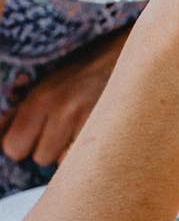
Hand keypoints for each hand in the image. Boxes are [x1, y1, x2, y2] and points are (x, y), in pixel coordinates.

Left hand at [0, 30, 127, 166]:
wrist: (124, 59)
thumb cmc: (80, 75)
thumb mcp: (43, 86)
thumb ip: (17, 112)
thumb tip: (0, 130)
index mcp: (40, 99)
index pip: (13, 147)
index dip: (20, 145)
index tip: (30, 136)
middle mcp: (62, 110)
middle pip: (40, 158)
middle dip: (47, 149)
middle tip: (59, 131)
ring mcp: (89, 121)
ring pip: (65, 161)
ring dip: (70, 151)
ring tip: (79, 129)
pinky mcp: (111, 129)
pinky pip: (90, 157)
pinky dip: (91, 151)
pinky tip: (95, 134)